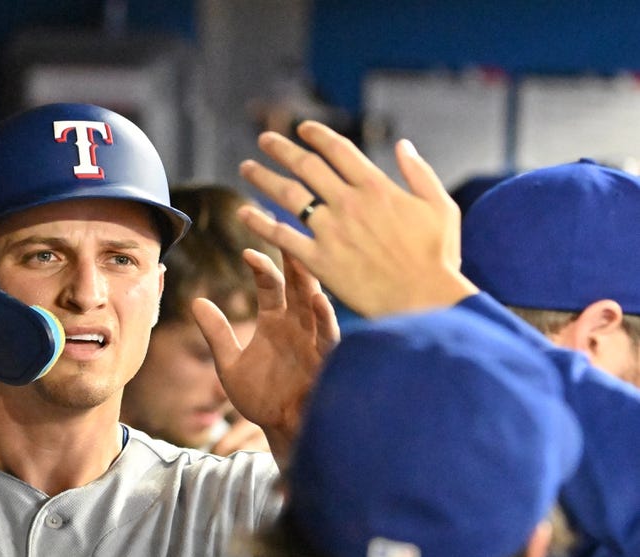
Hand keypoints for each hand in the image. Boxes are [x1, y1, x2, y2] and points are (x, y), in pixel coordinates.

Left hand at [194, 248, 337, 463]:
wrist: (283, 430)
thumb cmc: (261, 399)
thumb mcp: (230, 364)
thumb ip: (216, 333)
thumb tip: (197, 301)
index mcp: (275, 321)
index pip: (270, 284)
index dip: (260, 266)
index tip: (246, 250)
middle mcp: (297, 324)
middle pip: (296, 282)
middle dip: (292, 257)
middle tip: (286, 227)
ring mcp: (313, 339)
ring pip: (314, 301)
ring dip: (308, 279)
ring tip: (301, 254)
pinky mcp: (324, 359)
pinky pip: (327, 334)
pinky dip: (323, 317)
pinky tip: (317, 299)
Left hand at [237, 121, 477, 317]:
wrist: (424, 301)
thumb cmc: (438, 258)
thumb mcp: (440, 207)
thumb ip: (419, 173)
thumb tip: (403, 145)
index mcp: (376, 186)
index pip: (338, 149)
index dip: (317, 135)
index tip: (302, 128)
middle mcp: (348, 203)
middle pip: (306, 166)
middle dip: (282, 149)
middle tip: (264, 140)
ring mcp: (331, 231)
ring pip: (288, 195)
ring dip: (263, 178)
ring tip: (246, 168)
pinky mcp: (319, 260)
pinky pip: (282, 237)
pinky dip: (260, 223)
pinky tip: (244, 213)